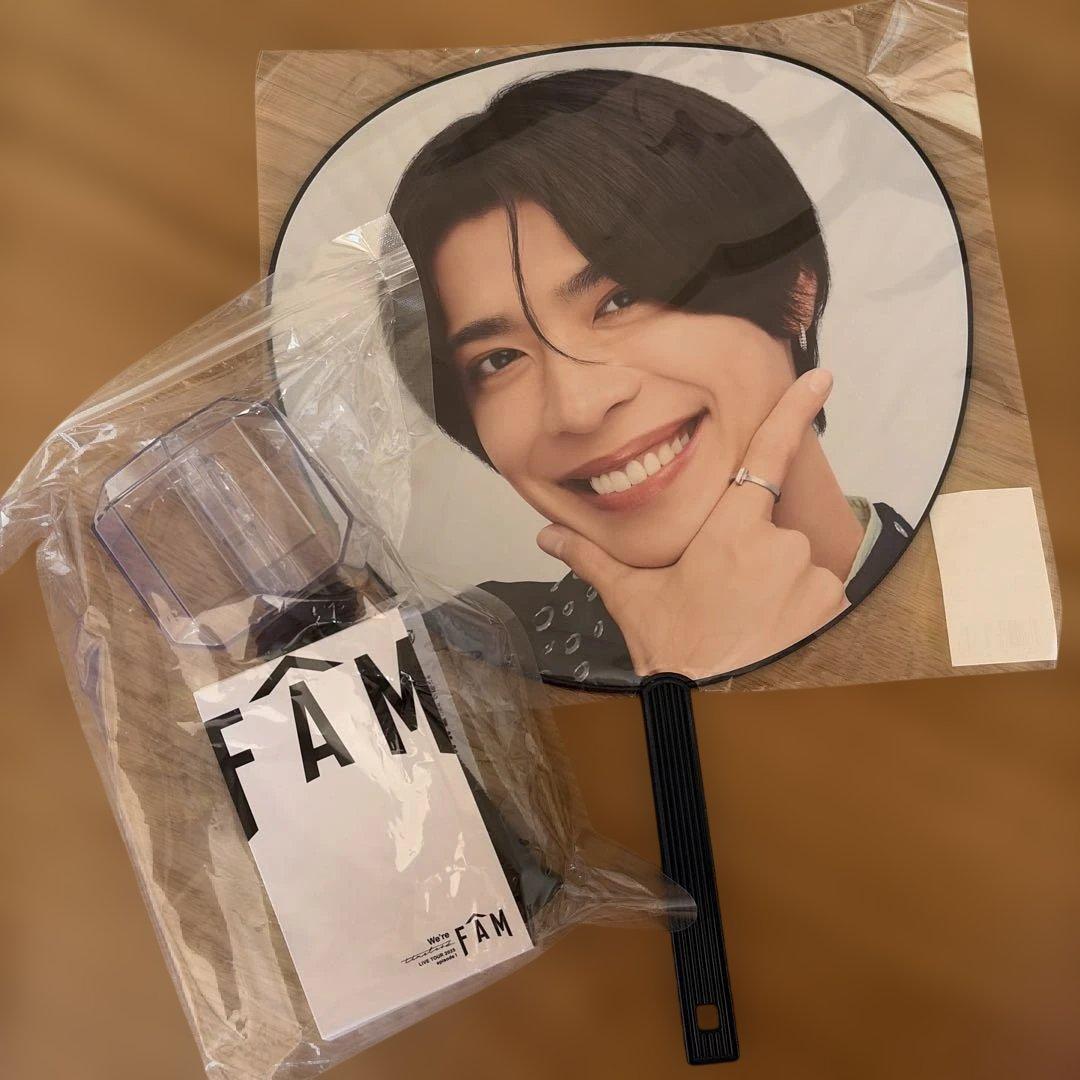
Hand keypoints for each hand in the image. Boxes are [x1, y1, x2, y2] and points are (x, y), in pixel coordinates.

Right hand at [537, 369, 847, 678]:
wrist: (717, 713)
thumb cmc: (676, 653)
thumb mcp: (632, 599)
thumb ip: (592, 558)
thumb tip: (548, 536)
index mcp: (730, 533)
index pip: (766, 456)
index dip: (795, 412)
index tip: (819, 379)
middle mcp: (780, 548)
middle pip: (772, 531)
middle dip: (754, 557)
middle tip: (727, 602)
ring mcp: (814, 581)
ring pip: (798, 566)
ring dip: (779, 586)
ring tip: (749, 626)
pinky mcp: (834, 611)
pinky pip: (821, 596)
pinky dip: (802, 610)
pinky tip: (773, 638)